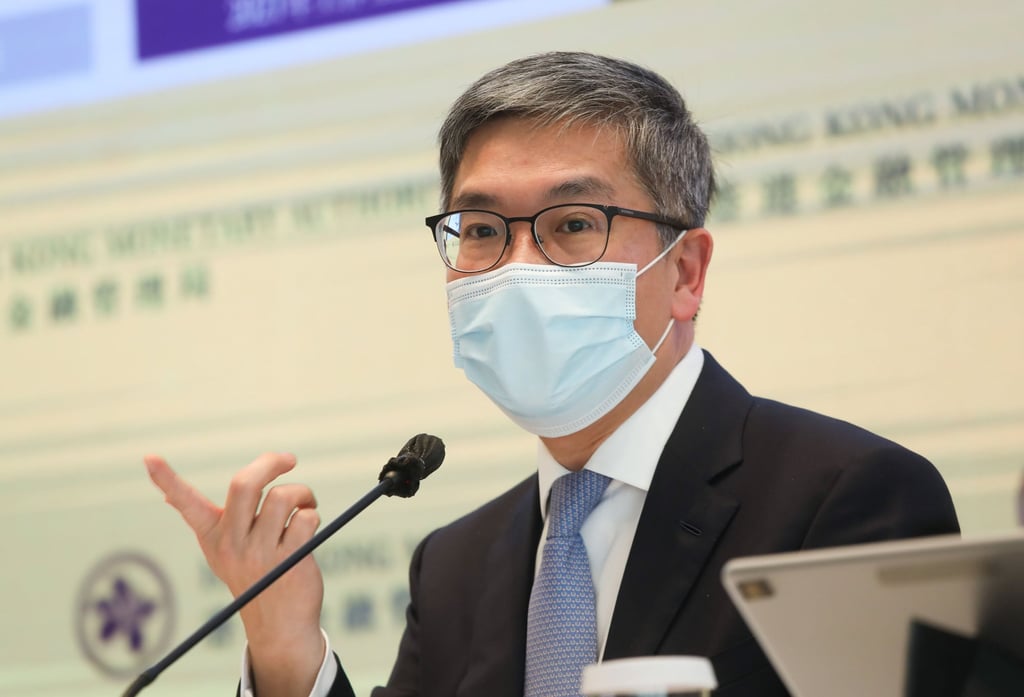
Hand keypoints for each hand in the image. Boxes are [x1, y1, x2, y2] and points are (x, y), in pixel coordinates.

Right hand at [145, 452, 324, 696]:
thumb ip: (205, 521)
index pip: (187, 504)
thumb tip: (168, 496)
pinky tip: (309, 529)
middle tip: (289, 459)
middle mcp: (233, 543)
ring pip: (283, 497)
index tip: (150, 458)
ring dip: (302, 493)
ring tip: (305, 504)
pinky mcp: (290, 559)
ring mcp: (260, 552)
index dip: (167, 479)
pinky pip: (306, 518)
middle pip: (244, 484)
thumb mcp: (221, 552)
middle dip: (270, 462)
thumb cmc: (252, 577)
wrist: (279, 625)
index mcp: (214, 536)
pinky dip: (312, 515)